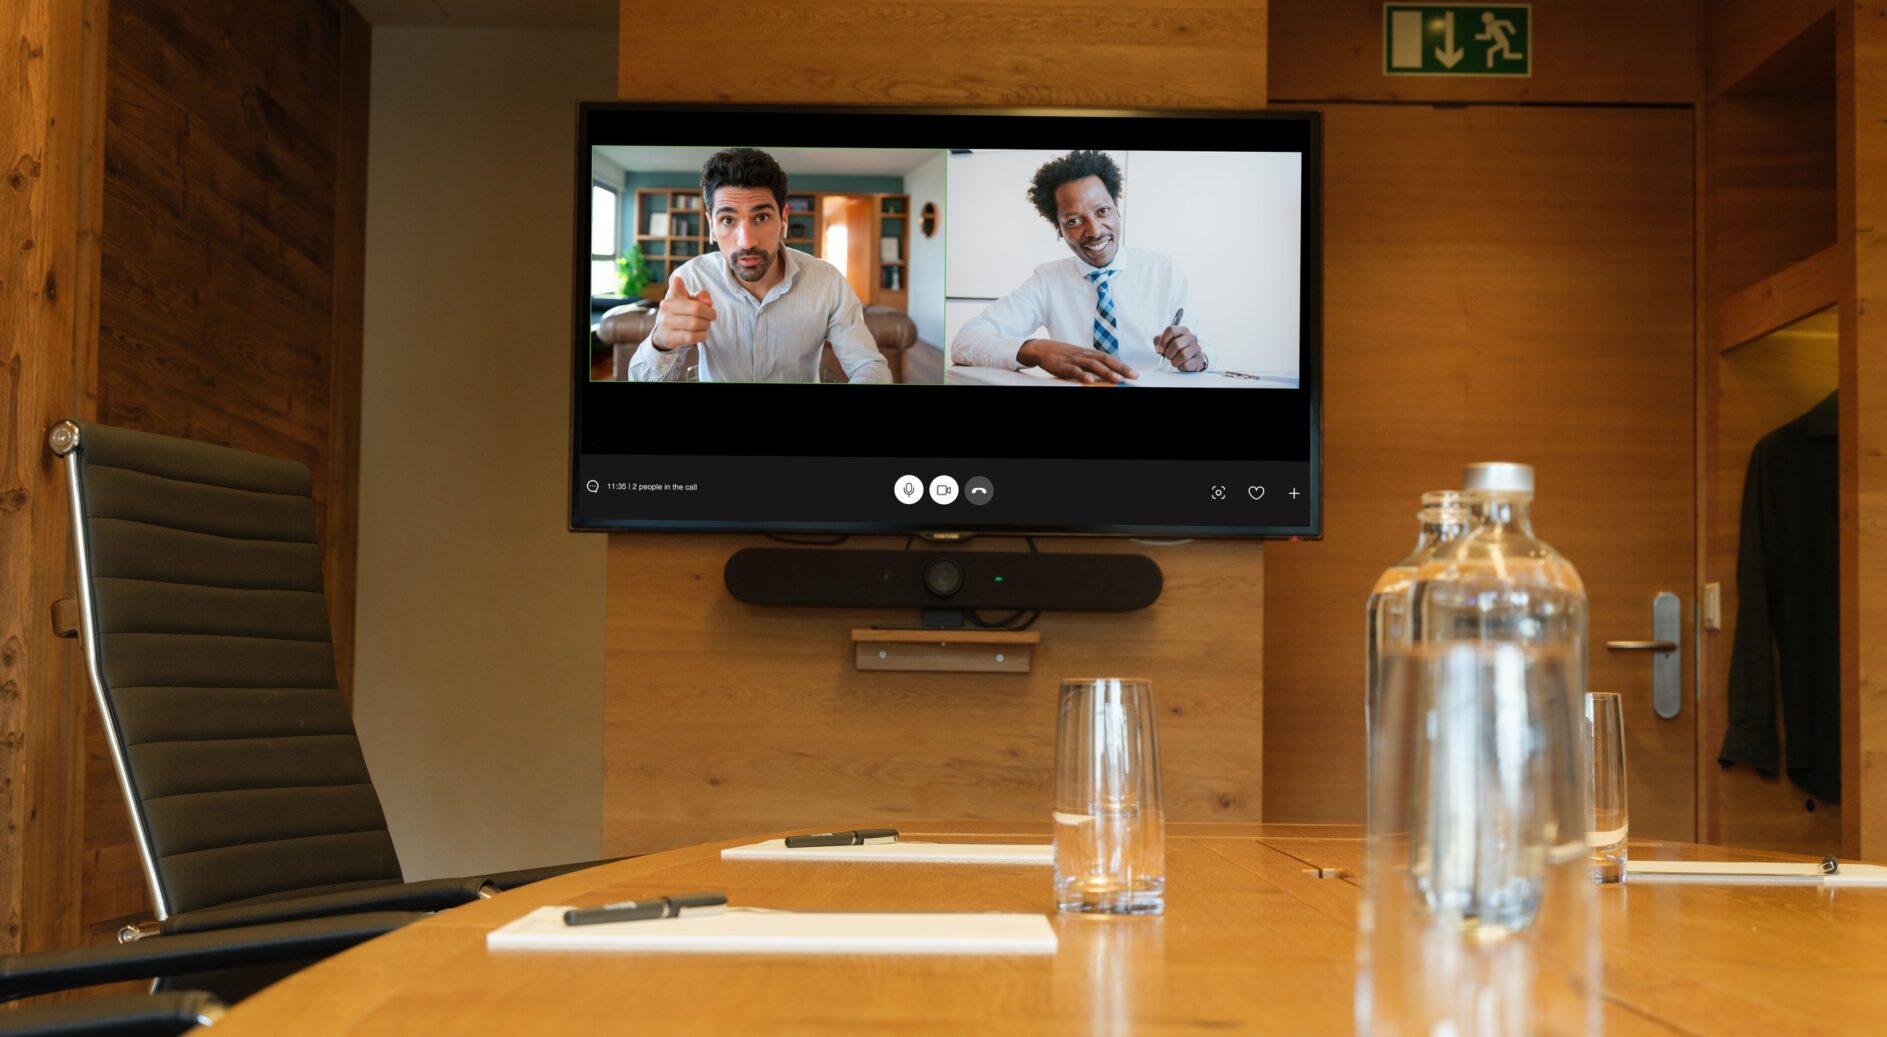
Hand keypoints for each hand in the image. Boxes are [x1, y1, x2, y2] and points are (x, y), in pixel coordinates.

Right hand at [652, 272, 716, 350]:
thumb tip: (708, 303)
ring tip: (704, 325)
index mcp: (672, 294)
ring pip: (694, 324)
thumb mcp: (692, 299)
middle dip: (709, 315)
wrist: (664, 332)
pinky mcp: (669, 337)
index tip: (708, 305)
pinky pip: (691, 337)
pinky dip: (701, 335)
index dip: (704, 303)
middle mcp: (666, 308)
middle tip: (711, 317)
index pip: (690, 295)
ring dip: (705, 326)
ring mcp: (666, 323)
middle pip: (696, 309)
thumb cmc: (682, 311)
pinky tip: (700, 333)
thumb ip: (702, 296)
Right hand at [1017, 339, 1136, 383]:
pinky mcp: (1063, 365)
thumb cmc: (1062, 355)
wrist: (1042, 348)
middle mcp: (1084, 355)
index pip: (1109, 359)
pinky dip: (1082, 375)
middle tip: (1132, 376)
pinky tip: (1090, 381)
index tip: (1134, 374)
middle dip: (1120, 368)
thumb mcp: (1079, 357)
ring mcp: (1074, 360)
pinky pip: (1074, 371)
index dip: (1122, 366)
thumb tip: (1107, 373)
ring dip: (1106, 372)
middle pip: (1106, 360)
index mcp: (1089, 354)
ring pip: (1093, 365)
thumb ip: (1091, 364)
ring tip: (1117, 380)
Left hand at [1154, 325, 1205, 370]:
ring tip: (1174, 361)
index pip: (1171, 330)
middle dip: (1168, 353)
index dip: (1163, 340)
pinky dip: (1180, 367)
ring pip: (1183, 355)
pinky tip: (1181, 364)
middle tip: (1168, 356)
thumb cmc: (1175, 349)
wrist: (1188, 359)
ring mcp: (1197, 347)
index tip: (1161, 348)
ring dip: (1174, 361)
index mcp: (1182, 330)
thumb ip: (1158, 341)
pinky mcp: (1199, 358)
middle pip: (1176, 344)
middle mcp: (1191, 337)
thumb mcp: (1165, 342)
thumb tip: (1159, 348)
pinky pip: (1186, 365)